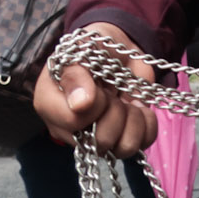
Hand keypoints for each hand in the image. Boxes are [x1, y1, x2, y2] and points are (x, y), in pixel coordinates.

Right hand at [35, 21, 158, 155]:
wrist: (116, 52)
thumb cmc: (91, 49)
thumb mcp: (79, 51)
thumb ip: (75, 75)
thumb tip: (81, 105)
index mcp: (50, 106)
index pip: (74, 122)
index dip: (94, 105)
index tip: (99, 88)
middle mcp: (70, 130)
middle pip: (102, 140)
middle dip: (116, 112)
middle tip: (112, 94)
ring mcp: (97, 137)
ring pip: (125, 148)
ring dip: (134, 120)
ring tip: (126, 102)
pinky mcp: (122, 138)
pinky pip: (144, 143)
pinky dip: (148, 123)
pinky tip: (138, 107)